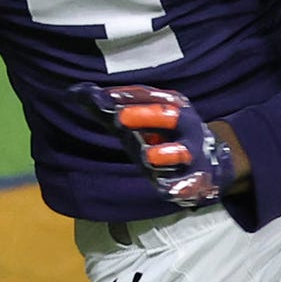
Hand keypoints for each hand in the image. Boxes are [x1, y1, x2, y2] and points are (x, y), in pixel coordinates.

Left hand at [86, 84, 245, 206]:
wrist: (207, 160)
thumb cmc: (159, 134)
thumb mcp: (136, 118)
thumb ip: (105, 106)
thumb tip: (73, 91)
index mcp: (169, 104)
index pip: (147, 96)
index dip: (124, 96)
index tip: (100, 98)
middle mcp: (184, 125)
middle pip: (169, 115)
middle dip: (145, 115)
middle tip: (119, 118)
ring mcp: (192, 152)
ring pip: (182, 151)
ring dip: (165, 153)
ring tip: (148, 156)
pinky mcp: (196, 179)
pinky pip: (190, 183)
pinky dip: (179, 187)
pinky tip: (166, 190)